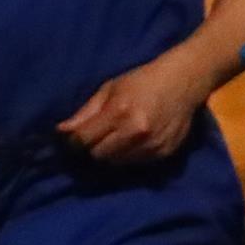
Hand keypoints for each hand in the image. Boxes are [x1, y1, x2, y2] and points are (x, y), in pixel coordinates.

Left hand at [58, 48, 214, 164]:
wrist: (184, 82)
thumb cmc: (142, 80)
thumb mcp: (109, 89)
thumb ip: (85, 113)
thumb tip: (60, 131)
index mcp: (119, 112)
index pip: (84, 140)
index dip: (74, 141)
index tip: (72, 139)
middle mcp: (135, 132)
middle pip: (98, 156)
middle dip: (92, 148)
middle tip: (96, 137)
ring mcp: (151, 146)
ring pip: (116, 163)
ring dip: (111, 154)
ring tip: (116, 137)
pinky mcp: (163, 154)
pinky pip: (135, 164)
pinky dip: (129, 156)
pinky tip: (134, 140)